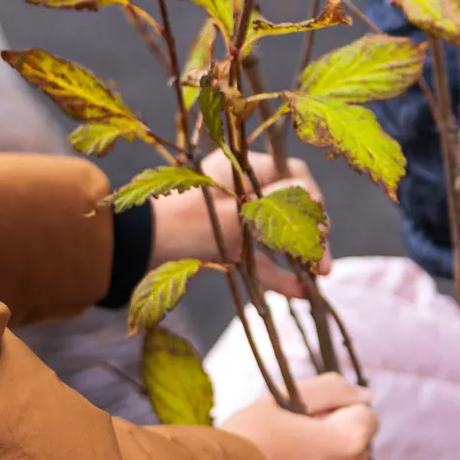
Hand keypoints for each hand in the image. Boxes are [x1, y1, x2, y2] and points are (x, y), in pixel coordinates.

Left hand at [150, 152, 326, 299]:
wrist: (136, 248)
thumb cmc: (182, 223)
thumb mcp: (235, 214)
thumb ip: (275, 208)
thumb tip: (313, 207)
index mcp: (243, 168)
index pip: (294, 174)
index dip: (313, 199)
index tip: (320, 226)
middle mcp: (243, 189)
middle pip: (292, 205)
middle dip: (313, 230)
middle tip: (323, 256)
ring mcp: (236, 219)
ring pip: (280, 234)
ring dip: (301, 253)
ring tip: (321, 275)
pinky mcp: (227, 247)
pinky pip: (261, 258)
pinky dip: (279, 272)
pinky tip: (300, 291)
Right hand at [219, 373, 374, 459]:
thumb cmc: (247, 438)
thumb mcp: (283, 398)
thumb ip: (332, 388)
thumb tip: (366, 395)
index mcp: (349, 440)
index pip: (363, 414)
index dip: (333, 412)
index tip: (304, 421)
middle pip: (358, 446)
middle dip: (334, 440)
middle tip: (292, 446)